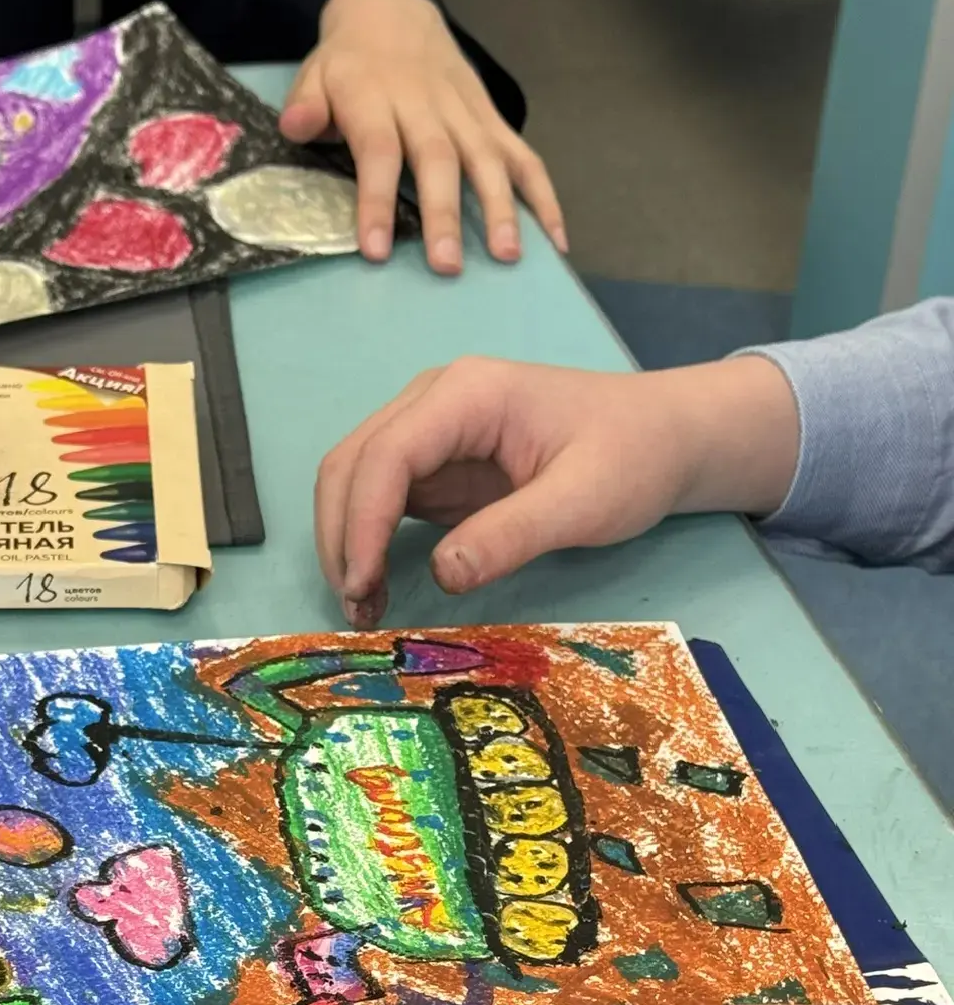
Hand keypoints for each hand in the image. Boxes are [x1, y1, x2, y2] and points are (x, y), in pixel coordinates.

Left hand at [280, 0, 562, 271]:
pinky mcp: (491, 118)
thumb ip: (306, 105)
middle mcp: (424, 105)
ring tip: (508, 256)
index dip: (377, 199)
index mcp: (375, 97)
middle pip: (438, 159)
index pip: (378, 150)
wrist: (392, 13)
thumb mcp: (314, 75)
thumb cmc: (348, 65)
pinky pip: (522, 156)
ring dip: (501, 208)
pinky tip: (555, 238)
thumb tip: (296, 126)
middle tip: (447, 266)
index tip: (377, 250)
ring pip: (486, 158)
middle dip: (445, 214)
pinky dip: (543, 195)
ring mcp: (464, 112)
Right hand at [314, 353, 799, 626]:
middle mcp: (434, 402)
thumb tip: (442, 576)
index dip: (362, 523)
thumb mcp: (585, 502)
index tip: (362, 586)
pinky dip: (367, 543)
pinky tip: (379, 586)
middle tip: (356, 609)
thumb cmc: (633, 457)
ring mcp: (430, 431)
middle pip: (351, 463)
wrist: (663, 437)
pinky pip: (379, 499)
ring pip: (354, 480)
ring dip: (346, 542)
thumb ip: (513, 535)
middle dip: (340, 537)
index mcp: (468, 394)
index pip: (386, 455)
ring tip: (364, 606)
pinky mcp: (434, 463)